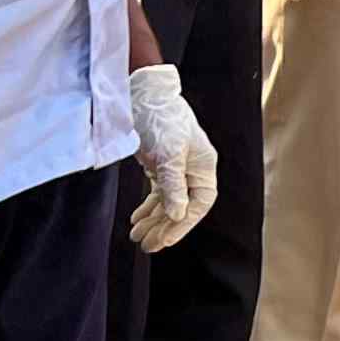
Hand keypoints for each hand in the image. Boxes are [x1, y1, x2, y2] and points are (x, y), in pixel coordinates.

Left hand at [125, 62, 217, 251]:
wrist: (141, 94)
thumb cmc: (159, 119)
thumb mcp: (167, 153)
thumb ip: (173, 185)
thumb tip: (178, 215)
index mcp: (203, 165)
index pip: (200, 202)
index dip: (183, 225)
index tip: (164, 241)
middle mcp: (193, 168)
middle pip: (183, 206)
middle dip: (165, 227)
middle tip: (146, 246)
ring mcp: (177, 166)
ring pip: (169, 201)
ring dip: (154, 220)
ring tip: (136, 237)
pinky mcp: (161, 164)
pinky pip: (158, 192)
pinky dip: (148, 207)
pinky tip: (136, 219)